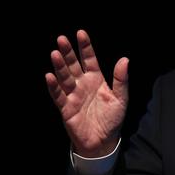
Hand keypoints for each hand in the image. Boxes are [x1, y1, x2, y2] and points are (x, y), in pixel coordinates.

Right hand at [46, 30, 128, 157]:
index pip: (89, 59)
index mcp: (96, 79)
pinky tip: (49, 76)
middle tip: (61, 39)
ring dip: (60, 66)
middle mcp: (83, 84)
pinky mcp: (66, 108)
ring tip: (55, 53)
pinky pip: (58, 95)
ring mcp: (73, 95)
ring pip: (64, 77)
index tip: (80, 33)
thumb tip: (124, 60)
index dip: (85, 47)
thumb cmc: (112, 119)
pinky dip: (53, 86)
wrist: (103, 141)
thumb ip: (121, 80)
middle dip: (68, 52)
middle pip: (74, 65)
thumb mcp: (121, 98)